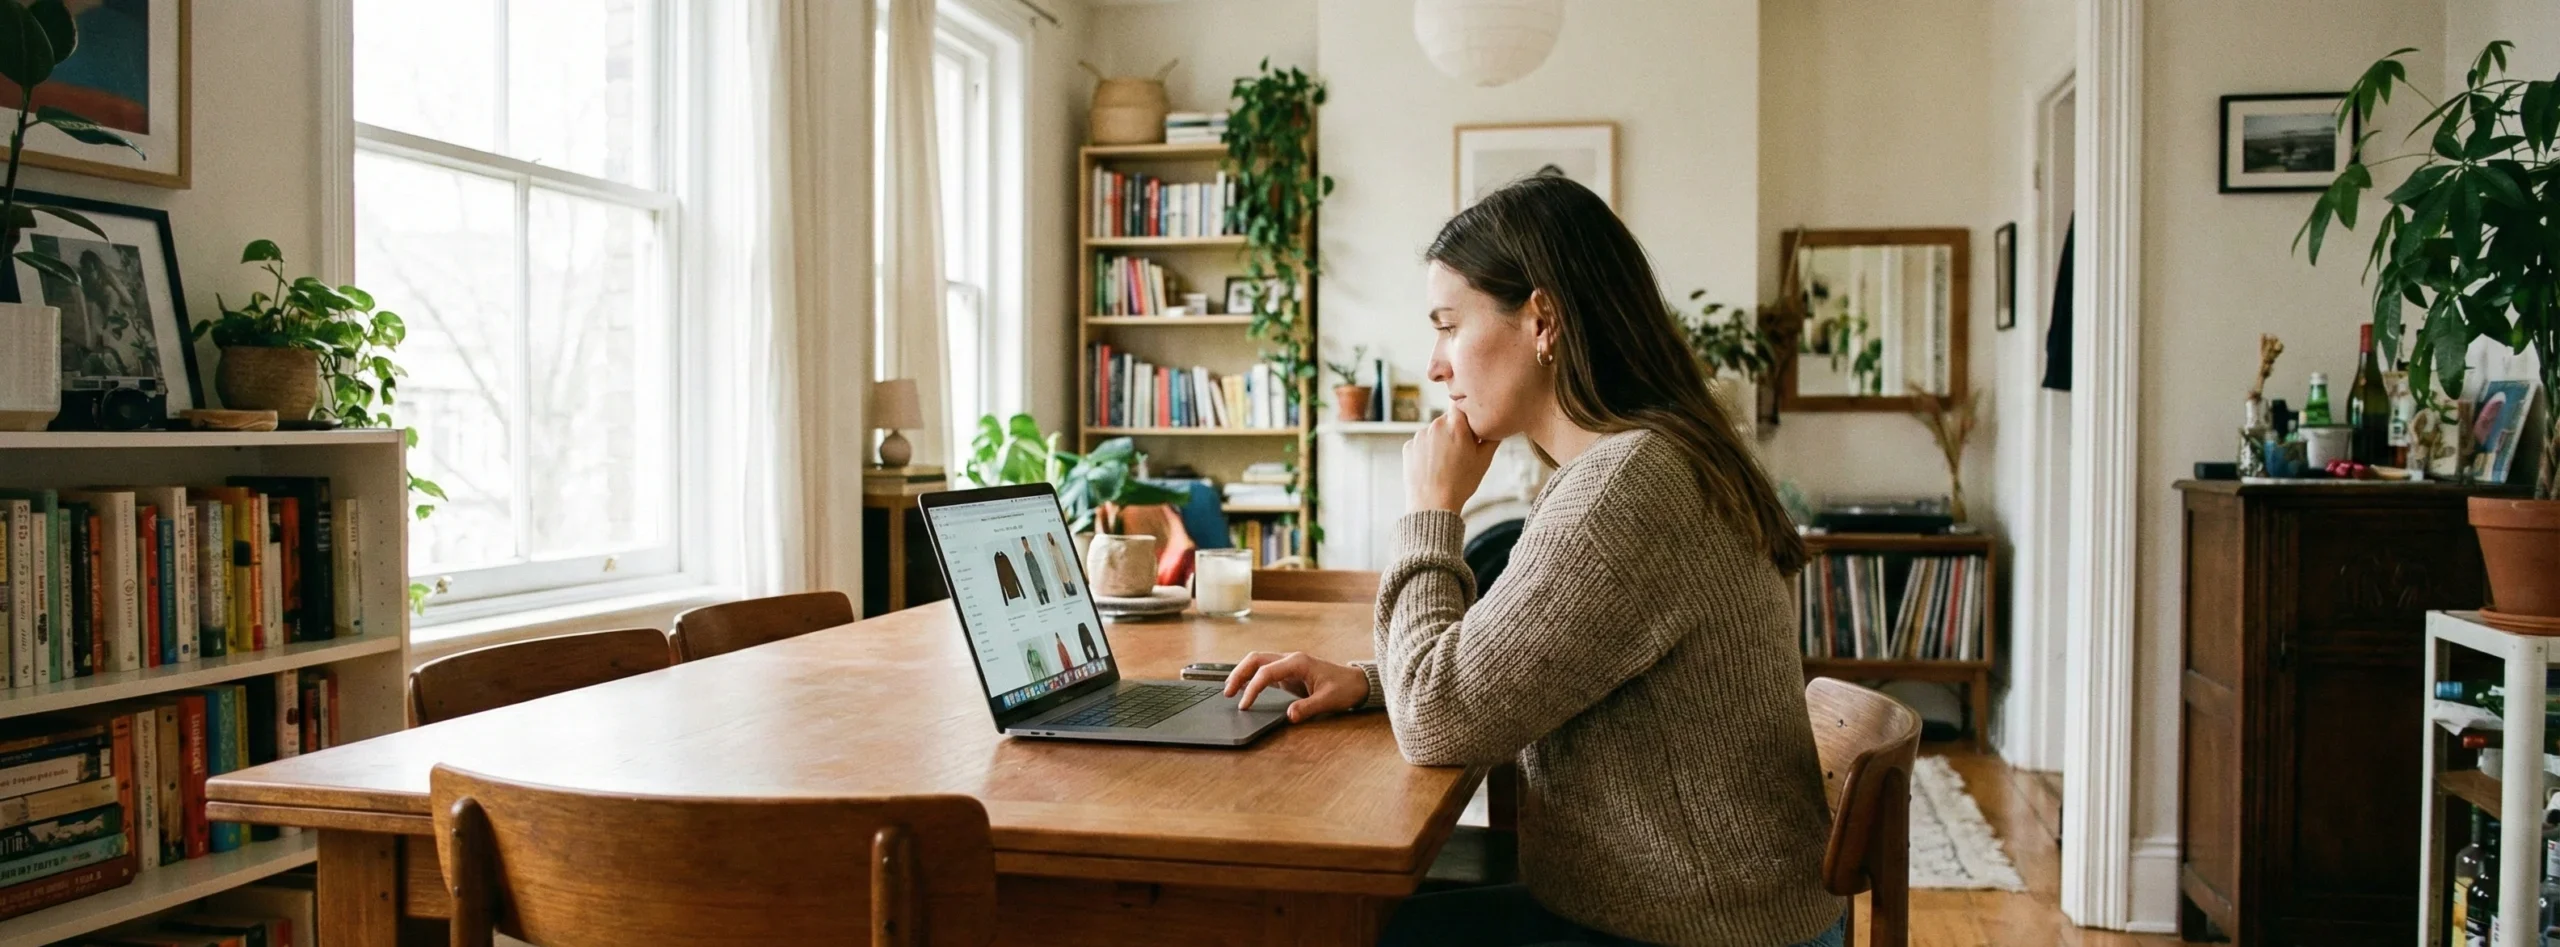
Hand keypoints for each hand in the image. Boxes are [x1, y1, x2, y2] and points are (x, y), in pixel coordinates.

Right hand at [1222, 651, 1368, 721]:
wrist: (1356, 683)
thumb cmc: (1344, 688)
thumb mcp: (1328, 700)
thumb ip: (1308, 708)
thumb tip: (1289, 716)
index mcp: (1298, 663)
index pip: (1266, 672)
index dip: (1252, 688)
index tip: (1244, 705)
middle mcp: (1290, 660)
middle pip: (1255, 659)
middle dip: (1238, 674)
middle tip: (1227, 693)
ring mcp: (1288, 665)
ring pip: (1257, 662)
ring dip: (1242, 673)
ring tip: (1230, 691)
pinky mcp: (1288, 673)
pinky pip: (1264, 671)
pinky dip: (1251, 677)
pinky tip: (1243, 689)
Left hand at [1404, 406, 1499, 512]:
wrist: (1433, 504)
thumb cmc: (1461, 483)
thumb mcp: (1484, 460)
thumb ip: (1492, 437)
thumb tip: (1497, 424)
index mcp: (1456, 425)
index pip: (1461, 404)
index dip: (1467, 413)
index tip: (1470, 425)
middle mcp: (1435, 425)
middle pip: (1448, 419)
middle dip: (1455, 430)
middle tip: (1461, 452)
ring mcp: (1419, 436)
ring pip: (1434, 432)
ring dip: (1440, 441)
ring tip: (1445, 464)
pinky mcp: (1408, 447)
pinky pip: (1421, 444)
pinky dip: (1427, 452)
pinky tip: (1433, 468)